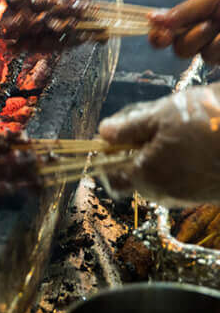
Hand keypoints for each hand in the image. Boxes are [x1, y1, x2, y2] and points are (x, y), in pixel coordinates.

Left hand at [98, 84, 219, 205]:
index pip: (112, 178)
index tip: (113, 137)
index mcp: (147, 176)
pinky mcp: (211, 194)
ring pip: (162, 178)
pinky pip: (185, 180)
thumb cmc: (208, 120)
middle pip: (137, 177)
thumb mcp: (161, 115)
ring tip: (176, 129)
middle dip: (136, 154)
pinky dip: (182, 163)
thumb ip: (128, 128)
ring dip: (160, 157)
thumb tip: (103, 133)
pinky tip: (195, 141)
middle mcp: (167, 193)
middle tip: (148, 124)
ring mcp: (191, 196)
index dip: (107, 158)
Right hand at [149, 0, 219, 62]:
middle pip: (181, 49)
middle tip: (209, 23)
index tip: (162, 35)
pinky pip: (212, 57)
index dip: (157, 37)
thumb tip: (150, 18)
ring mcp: (211, 47)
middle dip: (193, 38)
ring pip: (201, 56)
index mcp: (189, 18)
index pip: (162, 33)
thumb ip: (183, 10)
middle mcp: (199, 35)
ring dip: (210, 38)